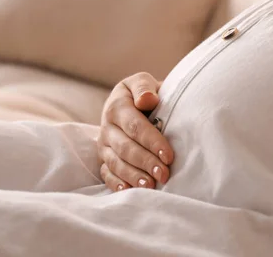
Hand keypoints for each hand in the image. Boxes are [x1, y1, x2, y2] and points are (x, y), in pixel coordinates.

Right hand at [98, 72, 173, 191]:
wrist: (131, 101)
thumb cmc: (143, 93)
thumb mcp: (142, 82)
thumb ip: (144, 88)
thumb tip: (147, 99)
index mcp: (116, 106)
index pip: (135, 127)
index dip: (152, 142)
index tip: (168, 155)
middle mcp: (107, 127)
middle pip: (126, 148)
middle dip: (146, 162)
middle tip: (164, 174)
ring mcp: (103, 145)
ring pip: (116, 163)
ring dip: (134, 176)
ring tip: (151, 185)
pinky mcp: (103, 158)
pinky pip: (107, 174)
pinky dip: (117, 183)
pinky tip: (130, 190)